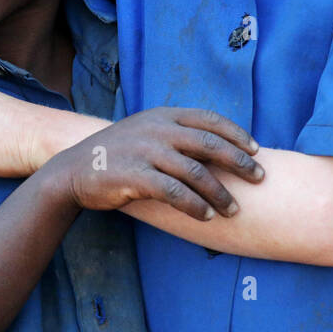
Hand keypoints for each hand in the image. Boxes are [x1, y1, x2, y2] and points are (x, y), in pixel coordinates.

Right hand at [46, 107, 263, 220]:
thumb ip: (176, 134)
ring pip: (196, 172)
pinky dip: (195, 205)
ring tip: (234, 209)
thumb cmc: (117, 154)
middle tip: (259, 178)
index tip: (257, 150)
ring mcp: (146, 151)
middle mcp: (157, 129)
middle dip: (240, 162)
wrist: (73, 170)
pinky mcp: (135, 176)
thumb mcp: (146, 132)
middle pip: (210, 144)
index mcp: (163, 115)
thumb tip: (219, 148)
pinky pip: (174, 193)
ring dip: (220, 193)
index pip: (209, 119)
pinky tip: (206, 216)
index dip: (237, 134)